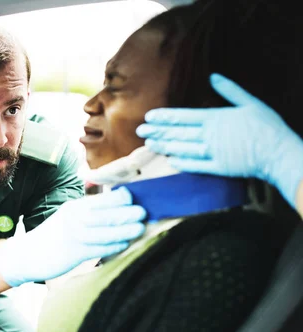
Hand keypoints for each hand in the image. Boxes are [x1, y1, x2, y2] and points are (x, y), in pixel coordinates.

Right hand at [0, 187, 145, 286]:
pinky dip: (113, 246)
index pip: (102, 199)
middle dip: (127, 212)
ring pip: (104, 231)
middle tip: (144, 212)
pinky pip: (98, 248)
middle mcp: (74, 219)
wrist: (28, 254)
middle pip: (105, 213)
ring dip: (124, 229)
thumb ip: (89, 212)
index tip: (137, 198)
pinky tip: (125, 244)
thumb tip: (119, 207)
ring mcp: (73, 236)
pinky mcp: (73, 253)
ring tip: (140, 228)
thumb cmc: (54, 236)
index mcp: (75, 208)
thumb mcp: (69, 217)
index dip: (122, 198)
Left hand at [136, 73, 302, 207]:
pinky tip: (170, 161)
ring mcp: (214, 153)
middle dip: (158, 131)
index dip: (165, 117)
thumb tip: (213, 77)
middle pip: (179, 133)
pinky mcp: (219, 168)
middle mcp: (211, 135)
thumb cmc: (267, 126)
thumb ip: (230, 90)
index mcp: (216, 118)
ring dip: (165, 146)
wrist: (279, 152)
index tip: (149, 117)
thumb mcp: (250, 102)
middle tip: (140, 131)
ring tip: (150, 144)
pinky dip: (182, 163)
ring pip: (183, 149)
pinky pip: (196, 166)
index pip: (184, 116)